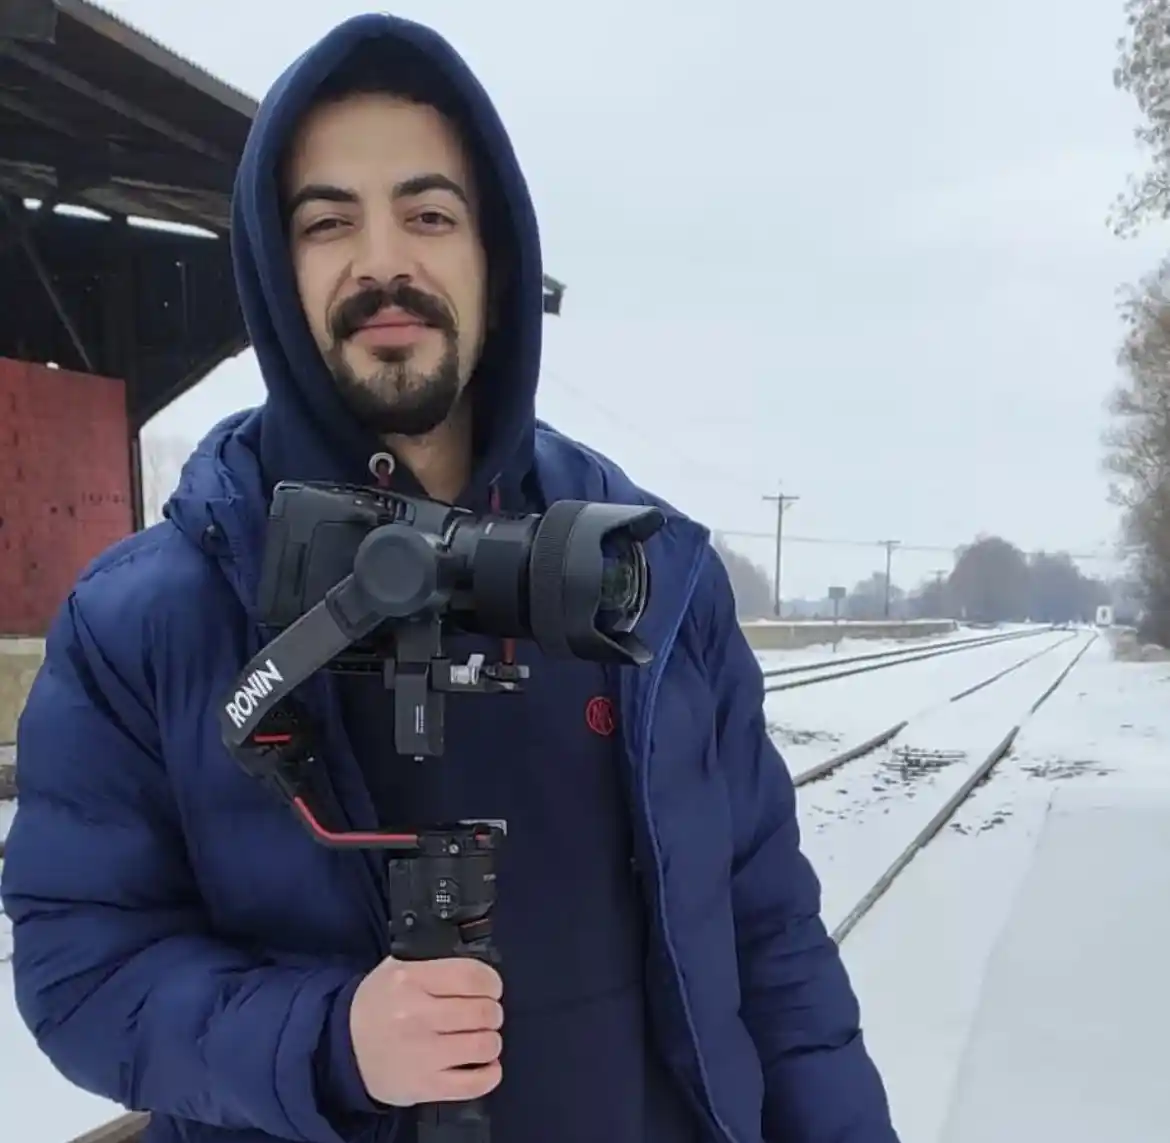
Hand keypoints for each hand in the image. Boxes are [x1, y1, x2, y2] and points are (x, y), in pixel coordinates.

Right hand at [349, 956, 503, 1106]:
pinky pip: (472, 1084)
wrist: (342, 1048)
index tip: (492, 988)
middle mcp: (416, 1016)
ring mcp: (420, 1054)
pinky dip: (490, 1074)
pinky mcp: (423, 1086)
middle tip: (488, 1014)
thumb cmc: (377, 1005)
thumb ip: (434, 963)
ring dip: (491, 1041)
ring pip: (483, 1046)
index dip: (491, 982)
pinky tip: (487, 1065)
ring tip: (483, 1038)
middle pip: (482, 1012)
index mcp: (410, 980)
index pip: (471, 977)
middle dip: (493, 1012)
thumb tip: (477, 970)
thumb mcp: (397, 968)